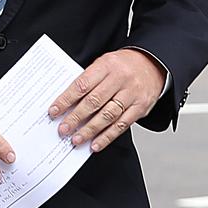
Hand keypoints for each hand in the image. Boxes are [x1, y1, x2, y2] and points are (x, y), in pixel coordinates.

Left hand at [48, 49, 165, 152]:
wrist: (153, 64)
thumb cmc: (123, 65)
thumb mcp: (104, 63)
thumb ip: (89, 80)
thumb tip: (68, 102)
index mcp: (106, 65)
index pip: (82, 85)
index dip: (66, 99)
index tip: (54, 110)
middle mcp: (120, 79)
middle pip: (94, 101)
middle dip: (76, 118)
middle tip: (63, 129)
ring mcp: (132, 94)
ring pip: (107, 115)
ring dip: (90, 130)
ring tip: (76, 139)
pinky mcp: (140, 107)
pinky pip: (122, 125)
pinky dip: (107, 136)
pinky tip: (95, 144)